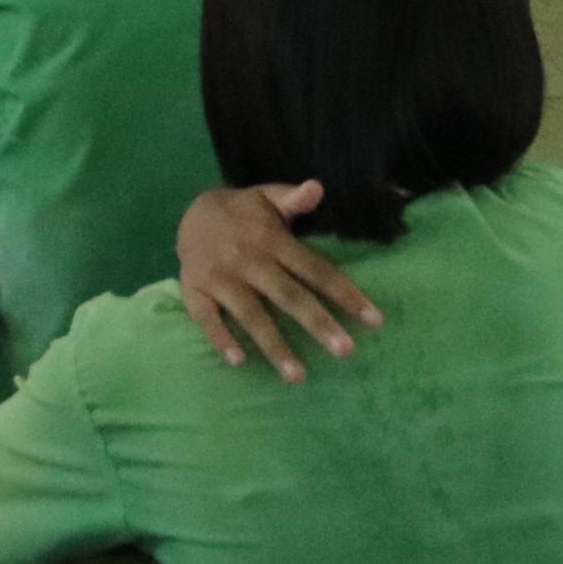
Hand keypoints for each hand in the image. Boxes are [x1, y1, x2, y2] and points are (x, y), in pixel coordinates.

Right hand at [175, 181, 380, 381]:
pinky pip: (207, 318)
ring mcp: (220, 277)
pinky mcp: (196, 290)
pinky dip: (221, 338)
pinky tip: (239, 361)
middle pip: (288, 295)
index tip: (373, 319)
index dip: (344, 293)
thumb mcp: (267, 197)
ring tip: (298, 376)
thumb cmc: (242, 212)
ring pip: (250, 315)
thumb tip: (318, 187)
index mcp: (271, 240)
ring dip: (274, 345)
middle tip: (346, 351)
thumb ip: (293, 198)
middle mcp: (248, 260)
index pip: (315, 269)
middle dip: (317, 323)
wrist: (189, 212)